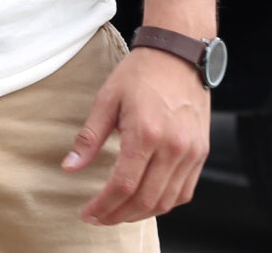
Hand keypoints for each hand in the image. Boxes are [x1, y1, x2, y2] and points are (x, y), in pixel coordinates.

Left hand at [64, 47, 210, 225]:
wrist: (178, 53)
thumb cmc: (141, 72)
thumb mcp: (107, 98)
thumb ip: (89, 137)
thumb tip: (70, 167)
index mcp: (146, 133)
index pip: (123, 186)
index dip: (104, 206)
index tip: (87, 214)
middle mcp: (172, 148)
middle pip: (145, 200)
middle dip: (118, 215)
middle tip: (99, 217)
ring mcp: (190, 152)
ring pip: (166, 202)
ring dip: (140, 213)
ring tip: (118, 212)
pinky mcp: (200, 152)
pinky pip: (184, 192)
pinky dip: (164, 203)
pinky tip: (146, 200)